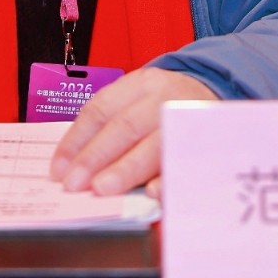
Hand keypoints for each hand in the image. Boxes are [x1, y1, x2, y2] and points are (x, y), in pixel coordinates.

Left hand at [49, 68, 216, 197]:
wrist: (218, 92)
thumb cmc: (166, 104)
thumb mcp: (139, 98)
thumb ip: (111, 124)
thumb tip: (73, 164)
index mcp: (140, 84)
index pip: (101, 109)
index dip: (76, 140)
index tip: (59, 169)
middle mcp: (163, 98)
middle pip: (125, 126)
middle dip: (97, 157)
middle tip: (76, 184)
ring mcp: (187, 120)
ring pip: (155, 144)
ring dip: (127, 169)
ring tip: (103, 189)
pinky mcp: (206, 142)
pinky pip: (186, 163)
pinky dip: (168, 178)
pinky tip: (152, 193)